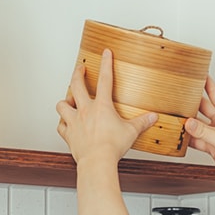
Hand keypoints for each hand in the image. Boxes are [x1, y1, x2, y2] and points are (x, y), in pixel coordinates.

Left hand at [56, 49, 156, 166]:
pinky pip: (60, 127)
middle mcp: (85, 110)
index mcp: (102, 106)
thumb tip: (153, 117)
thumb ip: (142, 122)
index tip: (106, 53)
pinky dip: (62, 124)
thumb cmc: (112, 147)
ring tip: (70, 101)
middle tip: (79, 69)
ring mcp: (74, 122)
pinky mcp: (68, 135)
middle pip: (76, 85)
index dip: (106, 63)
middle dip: (77, 74)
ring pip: (62, 105)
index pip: (105, 79)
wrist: (97, 162)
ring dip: (65, 101)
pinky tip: (65, 124)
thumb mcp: (131, 132)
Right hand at [184, 76, 214, 188]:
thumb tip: (187, 123)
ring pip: (199, 124)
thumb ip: (202, 130)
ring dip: (188, 122)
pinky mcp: (213, 146)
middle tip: (179, 94)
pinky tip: (181, 136)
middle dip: (192, 102)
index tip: (198, 73)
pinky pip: (198, 139)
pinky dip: (190, 138)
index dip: (207, 83)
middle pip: (203, 108)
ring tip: (175, 116)